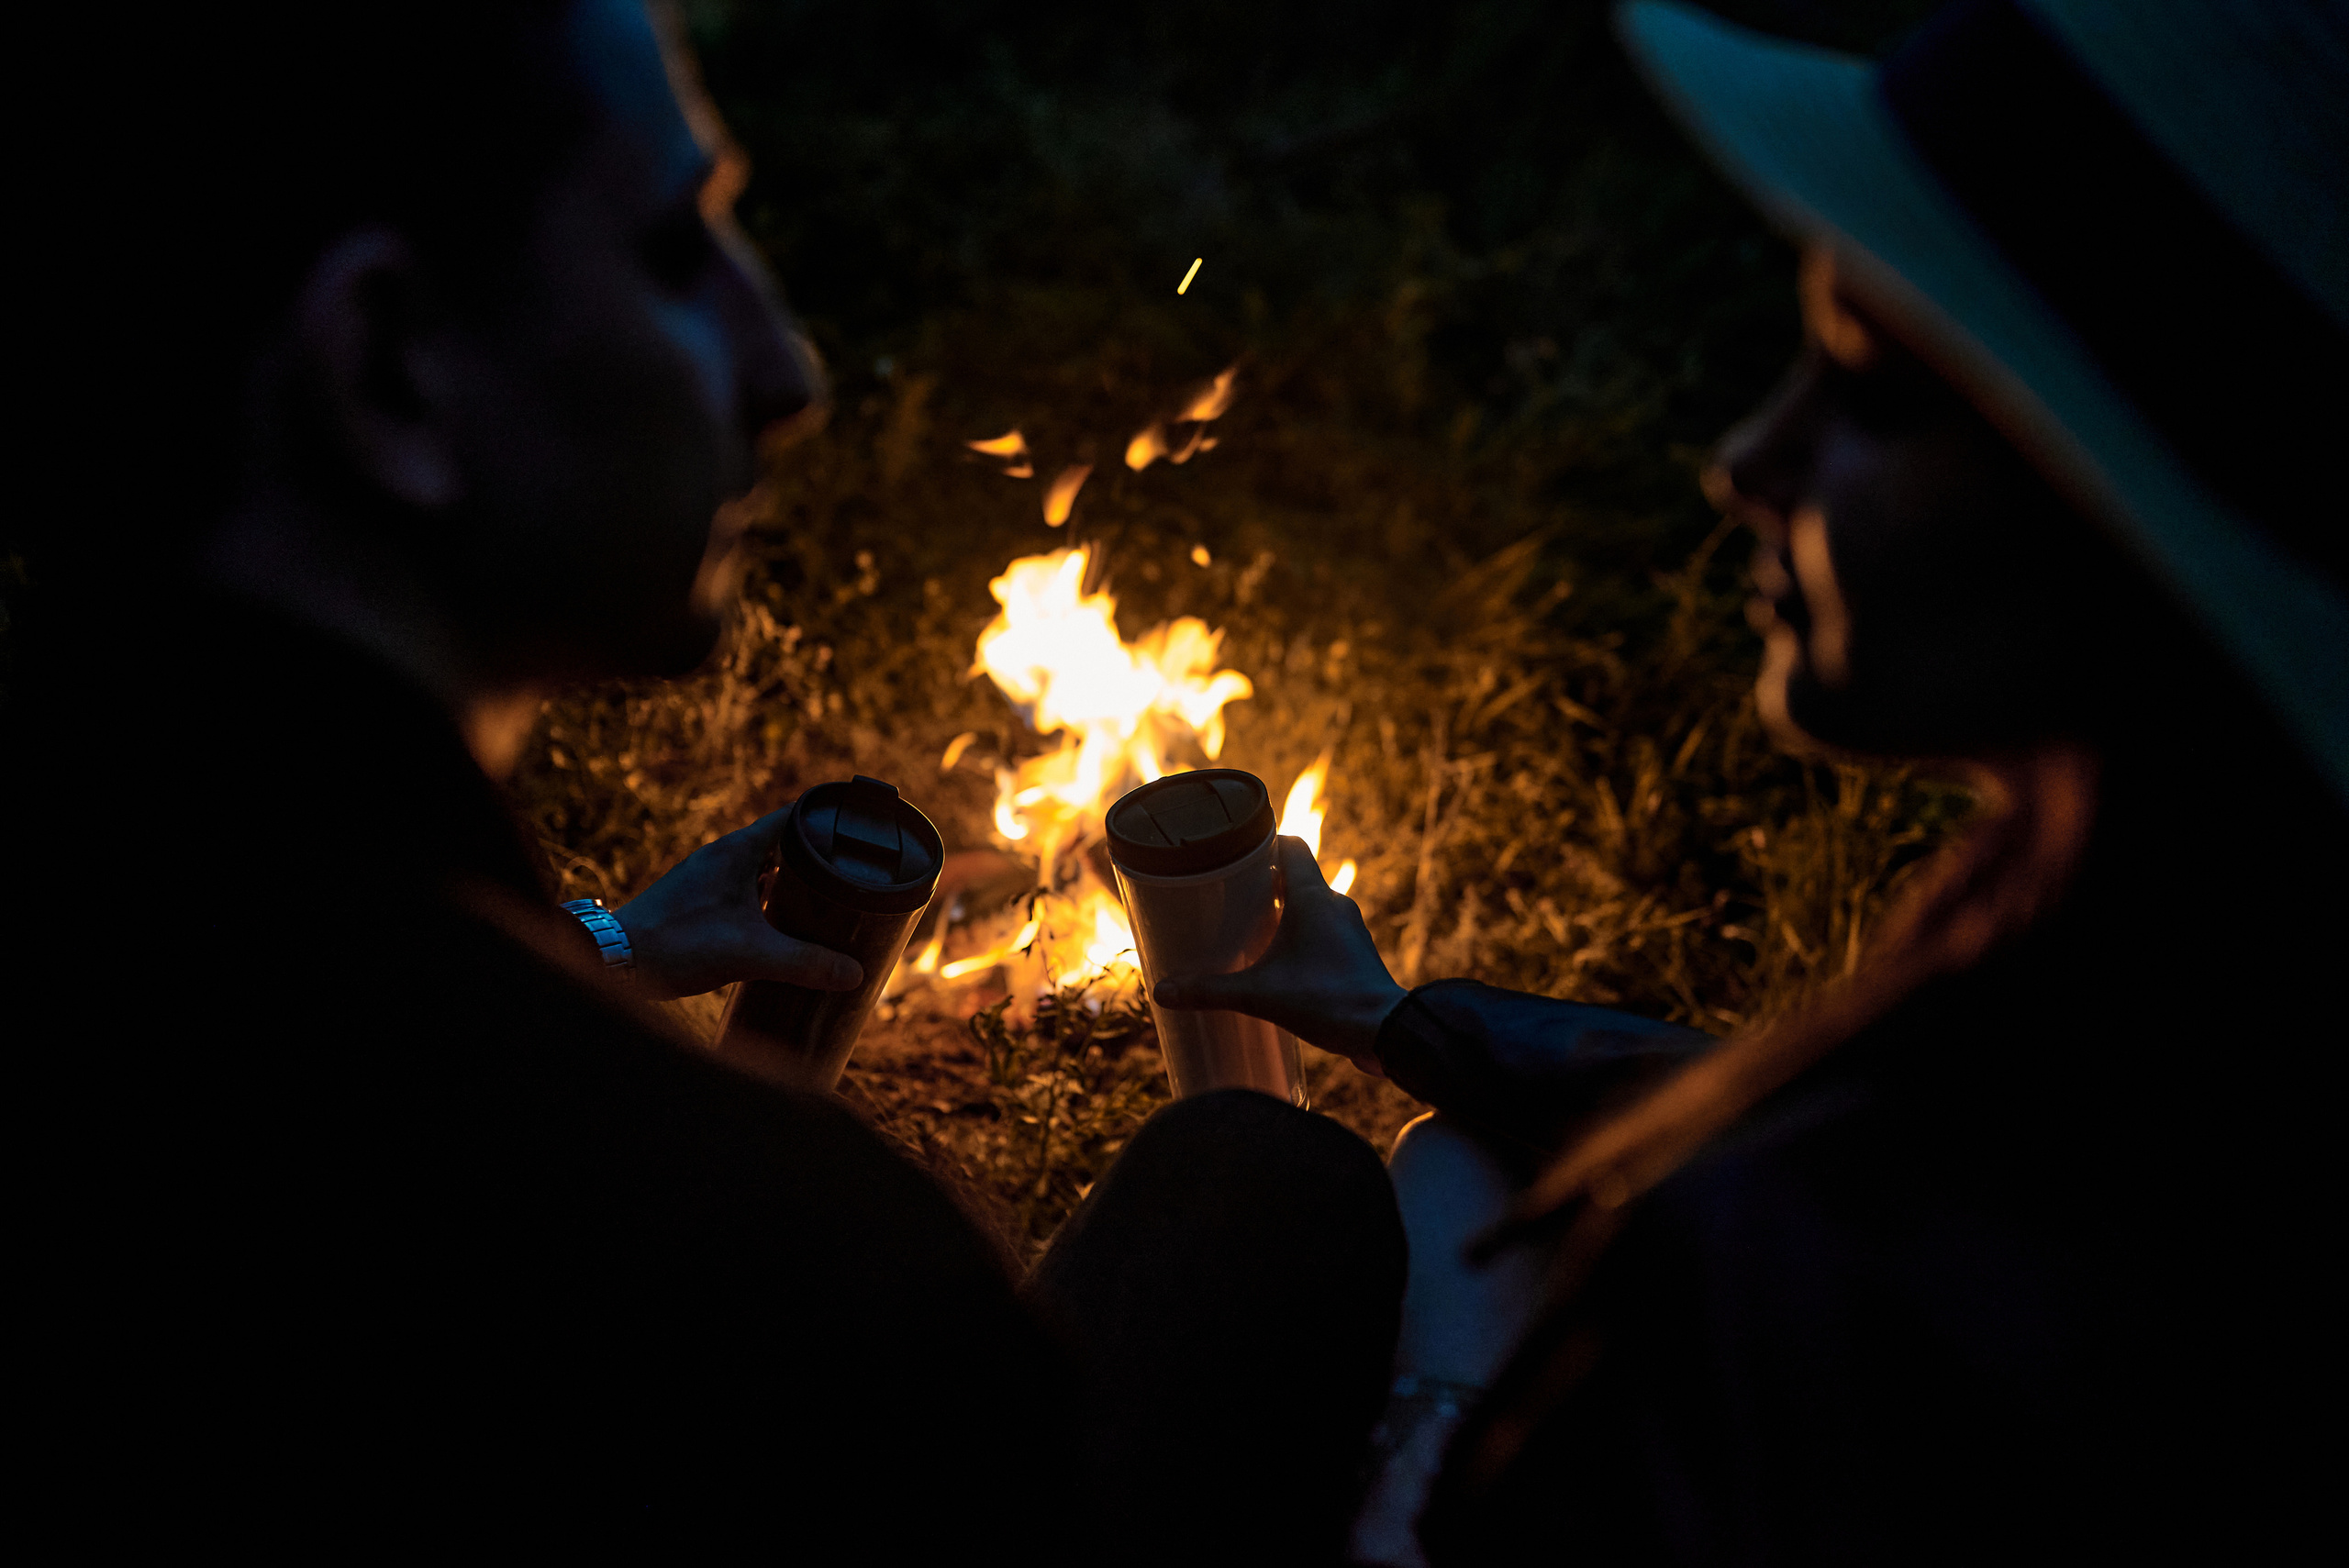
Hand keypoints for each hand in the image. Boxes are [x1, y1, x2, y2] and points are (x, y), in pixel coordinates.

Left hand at [612, 807, 862, 998]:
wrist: (614, 959)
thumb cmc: (677, 944)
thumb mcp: (751, 955)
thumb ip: (804, 963)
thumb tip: (854, 974)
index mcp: (736, 850)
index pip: (792, 816)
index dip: (826, 819)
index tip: (854, 829)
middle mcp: (720, 857)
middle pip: (779, 843)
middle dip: (813, 858)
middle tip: (846, 875)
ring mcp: (704, 878)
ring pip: (757, 868)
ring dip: (785, 880)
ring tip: (817, 901)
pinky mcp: (693, 900)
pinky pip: (739, 889)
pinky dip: (762, 899)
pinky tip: (773, 925)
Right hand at [1151, 836, 1406, 1072]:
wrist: (1386, 1032)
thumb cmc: (1327, 1000)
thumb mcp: (1259, 995)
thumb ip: (1210, 991)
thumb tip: (1161, 992)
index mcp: (1313, 896)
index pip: (1291, 845)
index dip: (1263, 840)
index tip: (1235, 848)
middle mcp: (1335, 904)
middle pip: (1296, 876)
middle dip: (1263, 883)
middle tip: (1230, 895)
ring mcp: (1350, 928)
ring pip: (1312, 904)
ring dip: (1283, 910)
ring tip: (1251, 928)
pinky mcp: (1357, 953)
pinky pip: (1325, 929)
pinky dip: (1302, 934)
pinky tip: (1281, 959)